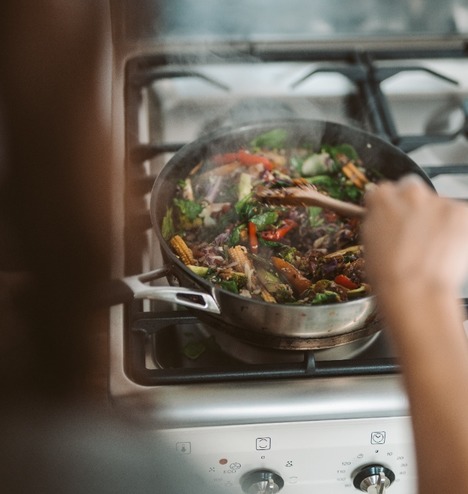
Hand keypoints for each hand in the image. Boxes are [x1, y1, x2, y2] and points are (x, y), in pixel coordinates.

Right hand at [361, 174, 467, 297]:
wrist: (415, 289)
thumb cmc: (388, 272)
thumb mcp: (369, 241)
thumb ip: (379, 219)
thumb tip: (386, 216)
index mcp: (382, 198)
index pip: (384, 192)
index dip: (389, 208)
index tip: (392, 220)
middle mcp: (410, 193)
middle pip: (412, 190)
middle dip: (413, 206)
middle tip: (414, 232)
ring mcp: (437, 201)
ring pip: (438, 205)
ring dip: (436, 219)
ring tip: (432, 248)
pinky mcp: (461, 212)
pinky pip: (459, 216)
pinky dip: (456, 229)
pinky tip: (446, 248)